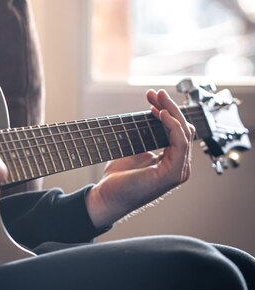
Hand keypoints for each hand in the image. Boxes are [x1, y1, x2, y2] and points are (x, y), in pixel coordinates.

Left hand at [85, 89, 193, 228]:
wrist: (106, 196)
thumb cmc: (118, 177)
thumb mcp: (135, 148)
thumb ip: (147, 135)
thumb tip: (152, 112)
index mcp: (172, 160)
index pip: (178, 130)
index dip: (167, 110)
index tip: (153, 96)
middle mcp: (178, 166)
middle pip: (184, 129)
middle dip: (170, 107)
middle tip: (156, 93)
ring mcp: (177, 171)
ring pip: (184, 133)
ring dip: (171, 111)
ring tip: (158, 98)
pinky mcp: (172, 174)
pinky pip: (180, 144)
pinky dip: (173, 126)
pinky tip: (161, 114)